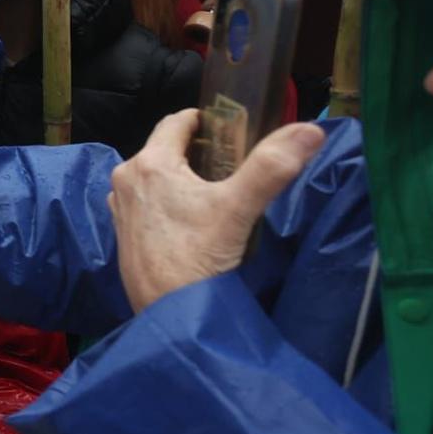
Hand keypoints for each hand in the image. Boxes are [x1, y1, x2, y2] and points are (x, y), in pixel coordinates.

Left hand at [109, 109, 324, 312]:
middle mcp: (126, 179)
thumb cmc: (198, 257)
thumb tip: (311, 129)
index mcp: (149, 163)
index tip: (231, 127)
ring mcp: (121, 207)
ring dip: (182, 176)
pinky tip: (193, 219)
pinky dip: (169, 200)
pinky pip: (148, 201)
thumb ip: (272, 167)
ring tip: (216, 190)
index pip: (175, 122)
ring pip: (156, 176)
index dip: (204, 120)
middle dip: (197, 150)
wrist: (168, 313)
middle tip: (233, 161)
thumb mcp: (238, 208)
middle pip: (165, 149)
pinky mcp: (123, 232)